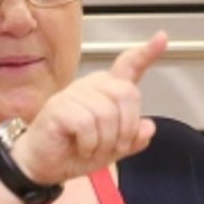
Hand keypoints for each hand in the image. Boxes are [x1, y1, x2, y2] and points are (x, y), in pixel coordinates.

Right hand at [11, 32, 166, 185]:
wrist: (42, 165)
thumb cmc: (72, 152)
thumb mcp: (111, 150)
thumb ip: (132, 139)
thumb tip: (149, 127)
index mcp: (105, 92)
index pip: (128, 66)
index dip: (147, 53)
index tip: (162, 38)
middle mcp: (90, 87)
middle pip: (126, 94)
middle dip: (126, 128)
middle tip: (113, 146)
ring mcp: (73, 95)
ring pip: (107, 113)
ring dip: (105, 142)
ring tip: (92, 149)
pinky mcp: (59, 107)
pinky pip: (87, 124)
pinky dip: (89, 144)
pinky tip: (81, 147)